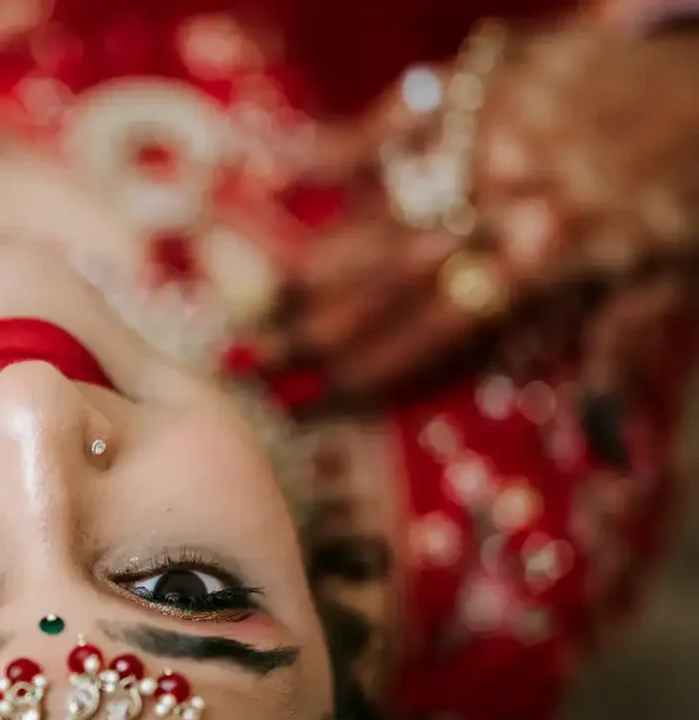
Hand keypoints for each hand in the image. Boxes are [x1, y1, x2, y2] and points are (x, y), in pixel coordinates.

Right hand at [265, 20, 698, 403]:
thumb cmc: (689, 185)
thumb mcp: (671, 277)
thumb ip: (617, 347)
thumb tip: (603, 448)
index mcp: (552, 256)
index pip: (435, 329)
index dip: (368, 367)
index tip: (312, 399)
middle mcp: (502, 199)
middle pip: (385, 277)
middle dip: (314, 323)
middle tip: (256, 359)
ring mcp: (479, 135)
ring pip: (373, 209)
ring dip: (309, 260)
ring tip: (258, 302)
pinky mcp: (471, 79)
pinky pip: (384, 117)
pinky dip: (329, 143)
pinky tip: (280, 168)